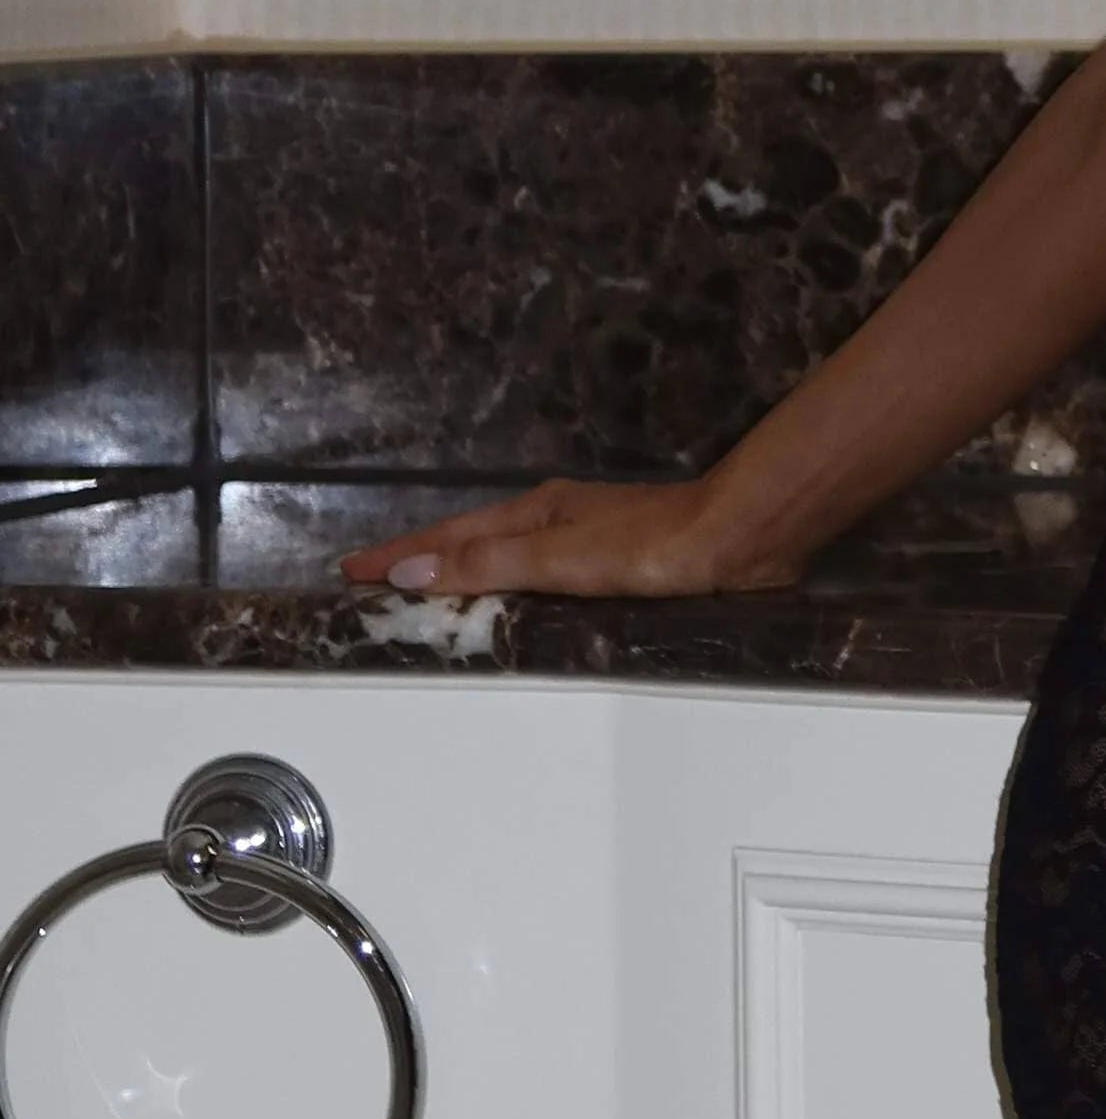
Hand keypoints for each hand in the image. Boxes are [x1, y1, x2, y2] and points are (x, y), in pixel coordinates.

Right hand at [337, 474, 798, 600]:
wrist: (741, 537)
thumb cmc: (654, 545)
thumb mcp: (561, 557)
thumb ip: (489, 564)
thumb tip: (412, 572)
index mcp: (537, 513)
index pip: (449, 538)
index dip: (400, 556)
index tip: (350, 570)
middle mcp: (556, 520)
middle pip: (471, 541)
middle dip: (420, 561)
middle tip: (373, 580)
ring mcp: (588, 540)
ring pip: (505, 556)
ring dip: (462, 573)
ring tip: (426, 593)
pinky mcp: (619, 564)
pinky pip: (540, 576)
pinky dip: (509, 588)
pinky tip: (514, 605)